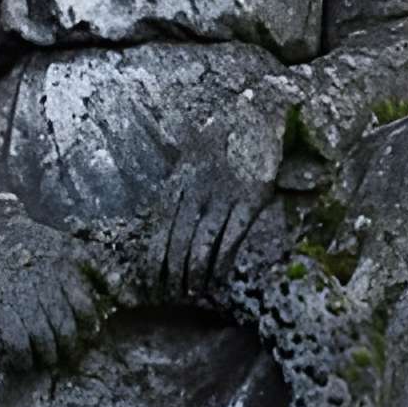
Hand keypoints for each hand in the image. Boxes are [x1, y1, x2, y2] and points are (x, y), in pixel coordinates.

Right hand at [0, 207, 105, 368]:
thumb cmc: (45, 244)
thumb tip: (131, 302)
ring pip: (41, 337)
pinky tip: (26, 361)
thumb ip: (106, 273)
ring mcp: (21, 296)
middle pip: (64, 327)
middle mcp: (45, 285)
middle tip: (70, 355)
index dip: (89, 327)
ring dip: (48, 355)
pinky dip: (22, 355)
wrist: (1, 232)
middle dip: (70, 347)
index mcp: (67, 272)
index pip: (85, 309)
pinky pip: (14, 339)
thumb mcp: (78, 250)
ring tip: (50, 360)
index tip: (88, 335)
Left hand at [153, 86, 292, 295]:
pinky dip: (223, 259)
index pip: (160, 227)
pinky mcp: (249, 198)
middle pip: (178, 239)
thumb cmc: (222, 136)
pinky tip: (218, 275)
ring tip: (193, 291)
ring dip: (196, 271)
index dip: (154, 256)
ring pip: (203, 242)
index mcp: (180, 180)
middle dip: (173, 271)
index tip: (151, 279)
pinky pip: (232, 235)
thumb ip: (179, 186)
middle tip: (172, 293)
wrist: (256, 112)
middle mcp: (197, 189)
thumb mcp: (190, 156)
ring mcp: (223, 194)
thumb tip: (163, 219)